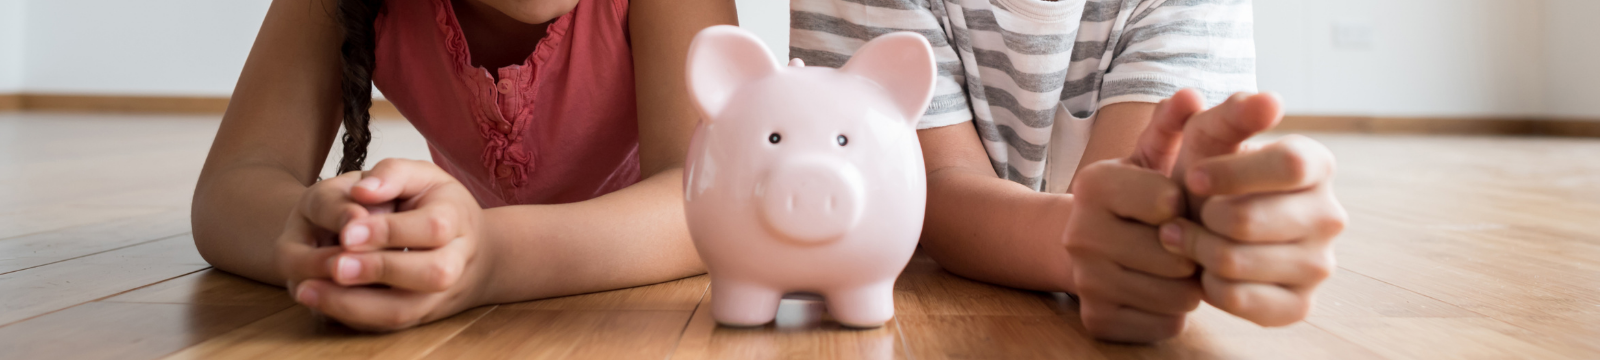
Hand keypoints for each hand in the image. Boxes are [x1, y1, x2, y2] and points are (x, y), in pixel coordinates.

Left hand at [279, 158, 491, 330]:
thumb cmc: (435, 206)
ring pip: (405, 310)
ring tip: (309, 289)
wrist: (466, 249)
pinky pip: (385, 325)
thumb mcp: (420, 176)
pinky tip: (318, 300)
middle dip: (380, 270)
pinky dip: (350, 316)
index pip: (433, 227)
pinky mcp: (416, 316)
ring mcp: (438, 295)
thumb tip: (362, 190)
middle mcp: (456, 262)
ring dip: (355, 304)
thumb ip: (392, 173)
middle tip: (336, 265)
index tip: (348, 231)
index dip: (391, 231)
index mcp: (458, 220)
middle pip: (431, 273)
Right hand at [1064, 95, 1206, 342]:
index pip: (1167, 202)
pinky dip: (1172, 312)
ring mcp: (1084, 281)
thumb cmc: (1138, 196)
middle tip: (1184, 243)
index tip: (1176, 205)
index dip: (1187, 207)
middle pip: (1175, 256)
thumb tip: (1191, 95)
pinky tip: (1159, 291)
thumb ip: (1175, 124)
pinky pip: (1163, 324)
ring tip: (1176, 267)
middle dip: (1193, 251)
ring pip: (1174, 295)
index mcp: (1094, 184)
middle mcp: (1079, 233)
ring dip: (1188, 284)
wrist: (1088, 244)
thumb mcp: (1153, 155)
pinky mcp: (1095, 319)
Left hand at [1164, 91, 1346, 326]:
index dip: (1230, 173)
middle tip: (1184, 213)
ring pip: (1236, 263)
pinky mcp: (1300, 305)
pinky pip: (1239, 300)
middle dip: (1202, 217)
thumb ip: (1232, 112)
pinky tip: (1203, 269)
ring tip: (1184, 236)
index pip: (1288, 164)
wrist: (1196, 227)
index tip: (1194, 176)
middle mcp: (1330, 215)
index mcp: (1318, 165)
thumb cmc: (1205, 176)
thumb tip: (1271, 101)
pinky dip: (1208, 285)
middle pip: (1249, 221)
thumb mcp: (1208, 135)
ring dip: (1195, 250)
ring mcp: (1320, 265)